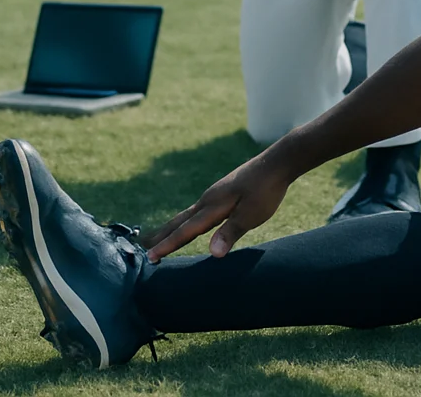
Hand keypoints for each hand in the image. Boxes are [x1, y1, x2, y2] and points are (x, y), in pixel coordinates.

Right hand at [142, 152, 292, 260]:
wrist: (277, 163)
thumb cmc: (266, 191)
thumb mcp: (251, 215)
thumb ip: (230, 233)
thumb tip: (211, 253)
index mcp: (212, 206)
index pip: (185, 231)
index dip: (168, 245)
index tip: (150, 258)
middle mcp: (208, 199)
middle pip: (179, 221)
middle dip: (162, 235)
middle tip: (142, 247)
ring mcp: (214, 194)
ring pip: (187, 214)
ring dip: (171, 226)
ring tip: (158, 236)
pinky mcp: (222, 192)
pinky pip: (197, 210)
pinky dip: (186, 219)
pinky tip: (190, 221)